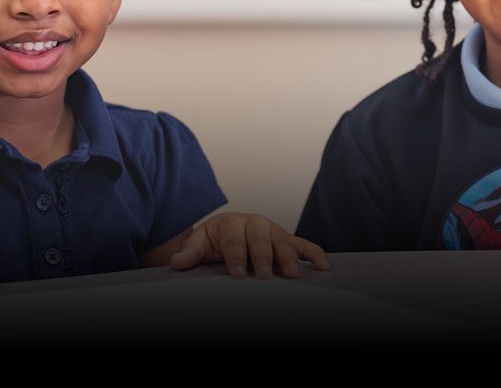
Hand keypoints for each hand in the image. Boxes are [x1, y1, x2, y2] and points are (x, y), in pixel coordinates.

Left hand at [168, 213, 330, 278]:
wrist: (224, 232)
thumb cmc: (213, 241)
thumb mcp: (199, 244)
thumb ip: (190, 253)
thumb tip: (177, 261)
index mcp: (230, 223)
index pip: (234, 241)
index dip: (236, 258)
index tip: (238, 275)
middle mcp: (254, 223)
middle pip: (260, 239)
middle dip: (263, 258)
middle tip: (265, 276)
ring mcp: (272, 230)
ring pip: (282, 241)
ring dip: (289, 257)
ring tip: (293, 276)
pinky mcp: (285, 238)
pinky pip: (302, 244)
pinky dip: (314, 253)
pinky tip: (323, 266)